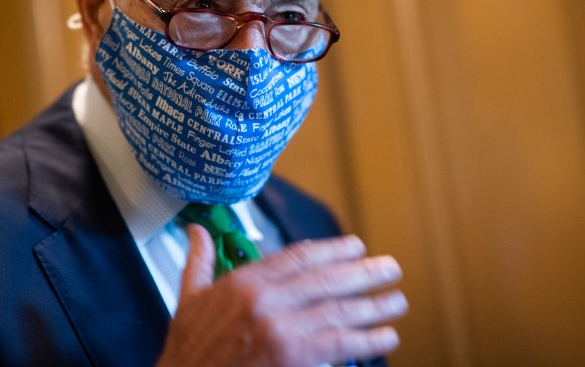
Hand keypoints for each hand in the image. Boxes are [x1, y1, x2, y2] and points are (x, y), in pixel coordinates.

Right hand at [156, 225, 406, 366]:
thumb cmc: (188, 349)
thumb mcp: (188, 298)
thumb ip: (198, 261)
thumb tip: (195, 231)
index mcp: (244, 282)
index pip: (297, 257)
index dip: (332, 250)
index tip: (355, 246)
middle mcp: (265, 300)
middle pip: (325, 280)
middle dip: (363, 272)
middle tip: (389, 267)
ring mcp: (280, 330)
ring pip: (337, 310)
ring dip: (373, 305)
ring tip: (396, 301)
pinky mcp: (292, 359)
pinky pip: (338, 345)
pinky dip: (366, 339)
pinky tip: (386, 336)